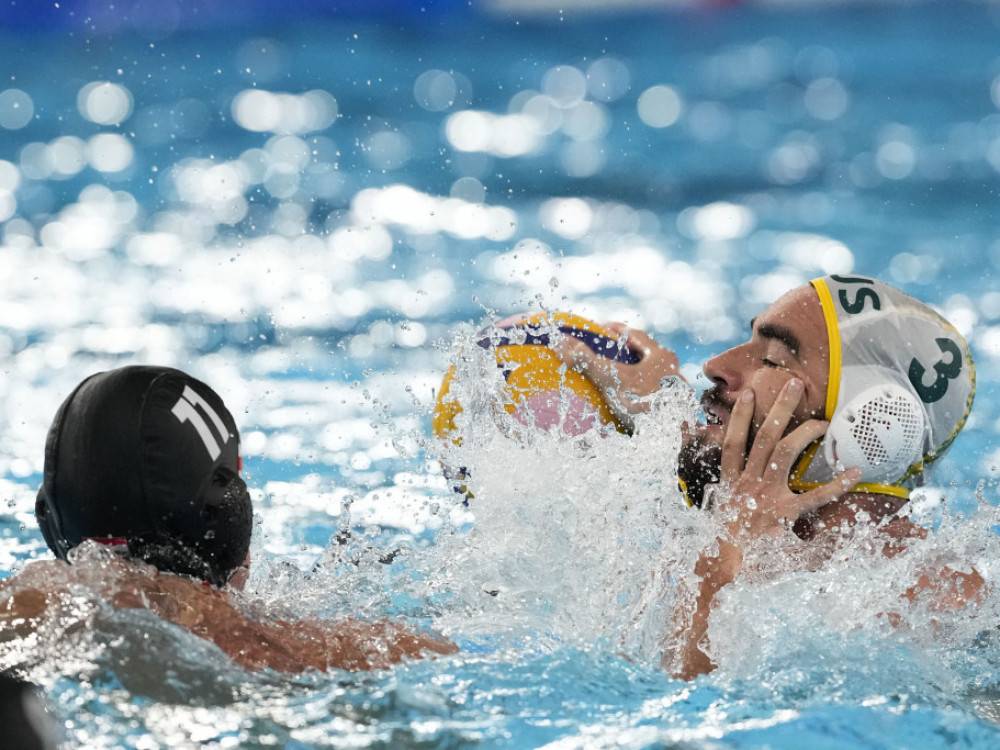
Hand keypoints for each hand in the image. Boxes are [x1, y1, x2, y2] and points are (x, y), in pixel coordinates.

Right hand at [552, 322, 682, 423]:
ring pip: (652, 376)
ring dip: (635, 375)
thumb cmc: (644, 404)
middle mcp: (672, 371)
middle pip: (646, 355)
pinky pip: (653, 397)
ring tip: (616, 380)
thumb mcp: (611, 379)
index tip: (602, 330)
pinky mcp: (674, 411)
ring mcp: (675, 392)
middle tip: (608, 353)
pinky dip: (639, 396)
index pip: (636, 335)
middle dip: (628, 353)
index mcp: (660, 356)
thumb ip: (586, 360)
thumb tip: (559, 341)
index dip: (618, 330)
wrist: (673, 439)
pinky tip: (628, 406)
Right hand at [714, 379, 861, 540]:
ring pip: (785, 453)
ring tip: (823, 420)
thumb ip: (718, 491)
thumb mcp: (714, 511)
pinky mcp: (784, 513)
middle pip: (764, 437)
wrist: (722, 568)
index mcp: (730, 482)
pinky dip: (836, 484)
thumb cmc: (719, 543)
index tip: (747, 394)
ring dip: (805, 433)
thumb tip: (710, 480)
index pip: (733, 442)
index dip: (739, 417)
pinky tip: (854, 472)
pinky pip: (814, 495)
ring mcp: (766, 495)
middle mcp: (747, 482)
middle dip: (779, 408)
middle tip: (794, 384)